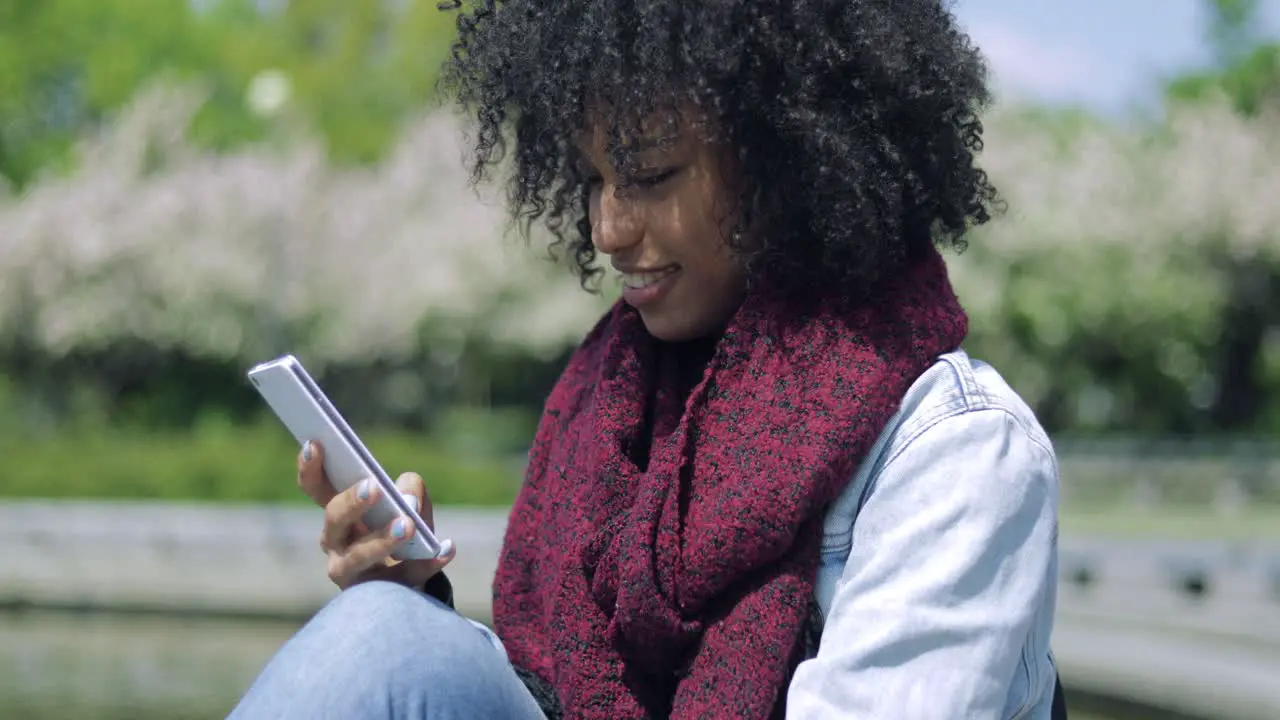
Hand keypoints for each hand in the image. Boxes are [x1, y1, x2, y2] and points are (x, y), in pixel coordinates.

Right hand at [297, 440, 453, 589]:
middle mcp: (336, 542)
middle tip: (374, 488)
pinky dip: (426, 563)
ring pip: (358, 557)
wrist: (412, 580)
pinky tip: (446, 549)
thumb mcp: (410, 502)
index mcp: (339, 513)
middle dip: (352, 503)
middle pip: (333, 519)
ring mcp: (351, 572)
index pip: (316, 488)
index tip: (315, 443)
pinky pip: (403, 578)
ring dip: (382, 540)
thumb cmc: (403, 529)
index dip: (310, 467)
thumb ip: (410, 488)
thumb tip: (408, 497)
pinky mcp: (378, 594)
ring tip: (408, 525)